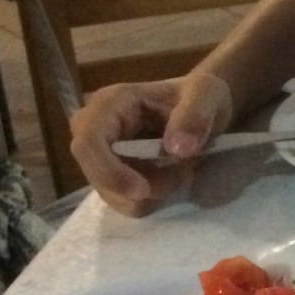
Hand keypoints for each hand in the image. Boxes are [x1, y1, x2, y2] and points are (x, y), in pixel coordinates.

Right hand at [69, 72, 233, 216]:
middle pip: (95, 174)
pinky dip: (151, 199)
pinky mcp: (114, 171)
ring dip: (150, 194)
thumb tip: (176, 149)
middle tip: (182, 175)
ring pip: (110, 193)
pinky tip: (172, 179)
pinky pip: (123, 199)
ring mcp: (102, 153)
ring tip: (181, 172)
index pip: (87, 142)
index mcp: (110, 103)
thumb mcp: (207, 94)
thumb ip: (195, 116)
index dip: (109, 172)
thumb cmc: (201, 95)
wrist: (207, 107)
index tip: (144, 191)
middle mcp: (95, 127)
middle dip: (138, 188)